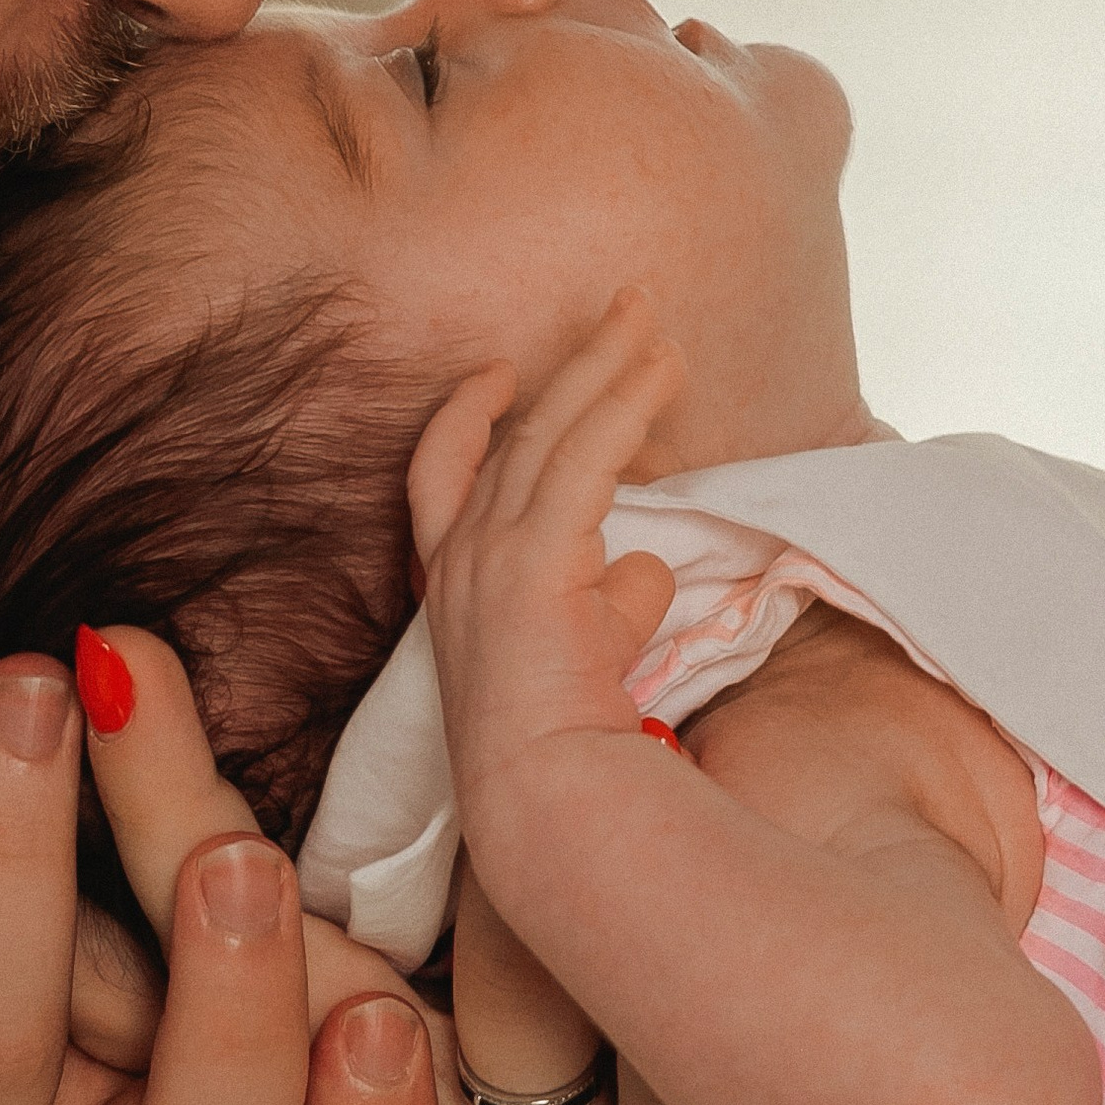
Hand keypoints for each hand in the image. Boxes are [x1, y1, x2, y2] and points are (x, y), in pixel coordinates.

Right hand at [406, 288, 680, 881]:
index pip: (441, 480)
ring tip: (655, 322)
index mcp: (456, 586)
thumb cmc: (560, 744)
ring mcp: (490, 555)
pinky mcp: (535, 557)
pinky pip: (588, 456)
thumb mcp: (583, 653)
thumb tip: (642, 568)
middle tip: (623, 308)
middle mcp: (460, 560)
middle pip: (513, 435)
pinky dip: (626, 403)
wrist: (543, 796)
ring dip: (608, 367)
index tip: (499, 376)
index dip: (464, 420)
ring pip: (554, 431)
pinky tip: (662, 367)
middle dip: (571, 365)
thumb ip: (606, 601)